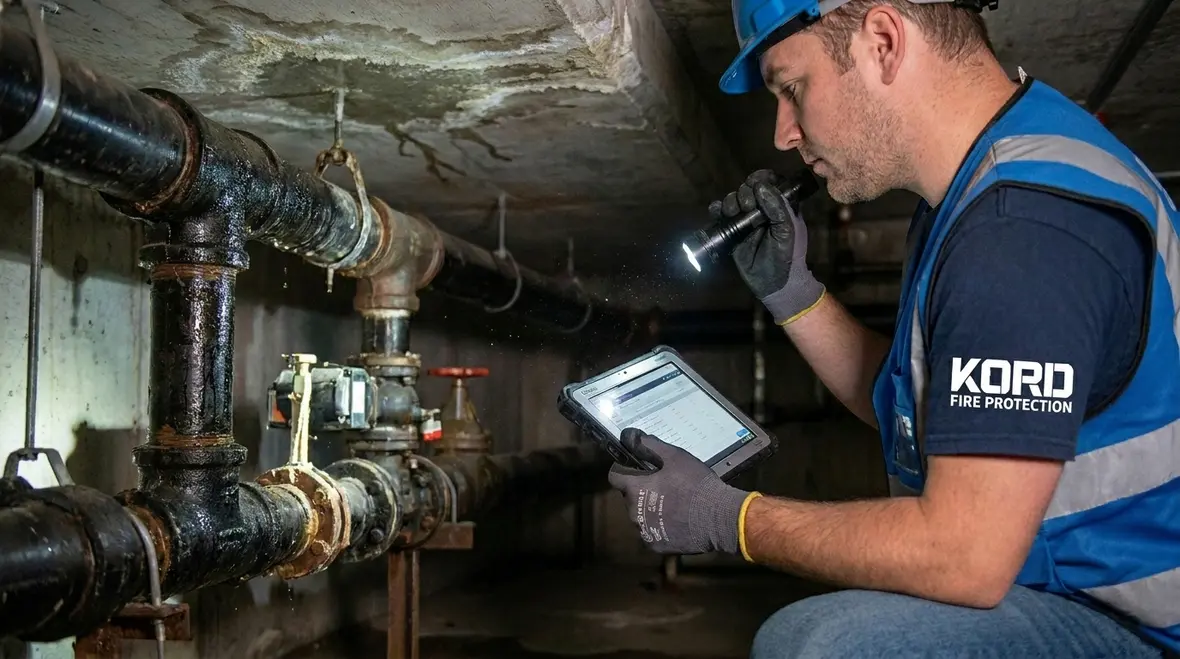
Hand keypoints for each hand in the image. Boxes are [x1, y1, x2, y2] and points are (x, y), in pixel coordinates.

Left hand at [607, 428, 751, 554]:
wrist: (718, 517)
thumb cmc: (696, 484)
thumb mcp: (675, 456)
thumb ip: (649, 445)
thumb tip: (629, 436)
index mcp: (634, 488)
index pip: (615, 476)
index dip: (625, 470)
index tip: (638, 469)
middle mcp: (633, 512)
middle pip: (629, 496)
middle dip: (641, 490)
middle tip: (664, 486)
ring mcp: (643, 531)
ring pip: (640, 516)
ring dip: (650, 509)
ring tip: (674, 504)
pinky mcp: (655, 545)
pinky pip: (652, 533)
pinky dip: (660, 527)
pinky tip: (677, 521)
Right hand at [709, 169, 825, 323]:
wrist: (774, 282)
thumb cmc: (787, 254)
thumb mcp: (788, 229)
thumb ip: (777, 207)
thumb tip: (760, 186)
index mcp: (780, 205)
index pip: (769, 181)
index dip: (761, 178)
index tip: (756, 184)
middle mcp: (762, 209)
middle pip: (748, 188)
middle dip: (745, 193)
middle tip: (748, 207)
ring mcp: (746, 219)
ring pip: (733, 199)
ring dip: (731, 201)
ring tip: (734, 213)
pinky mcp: (732, 231)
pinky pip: (720, 214)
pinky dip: (716, 209)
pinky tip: (718, 213)